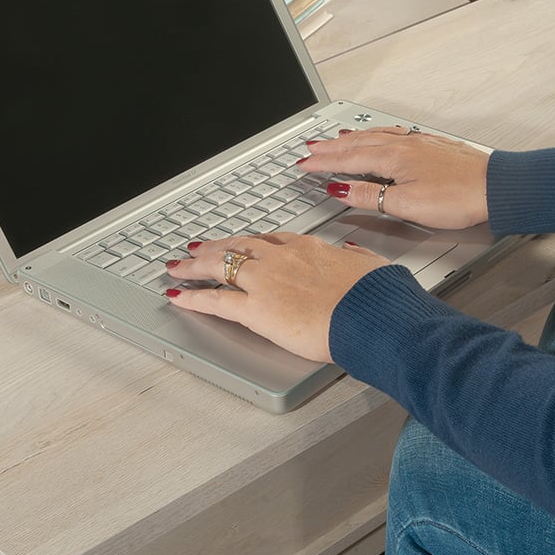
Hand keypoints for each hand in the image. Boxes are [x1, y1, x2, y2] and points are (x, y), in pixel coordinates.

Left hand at [165, 233, 389, 362]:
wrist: (371, 315)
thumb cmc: (375, 296)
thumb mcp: (371, 266)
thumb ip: (356, 258)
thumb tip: (352, 254)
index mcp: (309, 248)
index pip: (271, 240)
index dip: (251, 242)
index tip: (244, 244)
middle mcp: (282, 258)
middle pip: (239, 246)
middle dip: (216, 247)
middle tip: (199, 248)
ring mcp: (266, 281)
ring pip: (219, 265)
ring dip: (195, 265)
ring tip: (179, 266)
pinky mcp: (256, 309)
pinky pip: (215, 300)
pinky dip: (193, 297)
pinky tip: (178, 296)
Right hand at [303, 126, 489, 228]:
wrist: (496, 188)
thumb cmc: (458, 197)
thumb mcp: (406, 204)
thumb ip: (368, 196)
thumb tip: (340, 190)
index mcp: (393, 158)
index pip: (348, 160)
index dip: (323, 163)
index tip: (303, 164)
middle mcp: (403, 144)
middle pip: (357, 144)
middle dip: (329, 148)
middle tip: (309, 149)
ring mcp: (418, 142)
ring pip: (375, 136)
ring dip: (350, 139)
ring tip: (334, 140)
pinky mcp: (431, 145)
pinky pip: (393, 134)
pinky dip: (376, 134)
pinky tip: (378, 136)